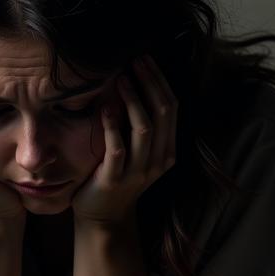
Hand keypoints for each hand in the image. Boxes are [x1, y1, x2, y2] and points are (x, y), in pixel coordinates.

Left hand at [70, 53, 177, 226]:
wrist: (103, 217)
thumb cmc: (116, 176)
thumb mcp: (137, 151)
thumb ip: (140, 126)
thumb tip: (134, 82)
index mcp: (167, 150)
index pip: (171, 108)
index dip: (160, 80)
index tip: (145, 58)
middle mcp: (159, 160)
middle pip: (162, 113)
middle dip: (150, 82)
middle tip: (135, 60)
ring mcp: (138, 172)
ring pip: (144, 128)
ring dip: (133, 99)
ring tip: (120, 78)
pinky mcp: (115, 180)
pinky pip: (117, 149)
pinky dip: (112, 126)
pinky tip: (105, 108)